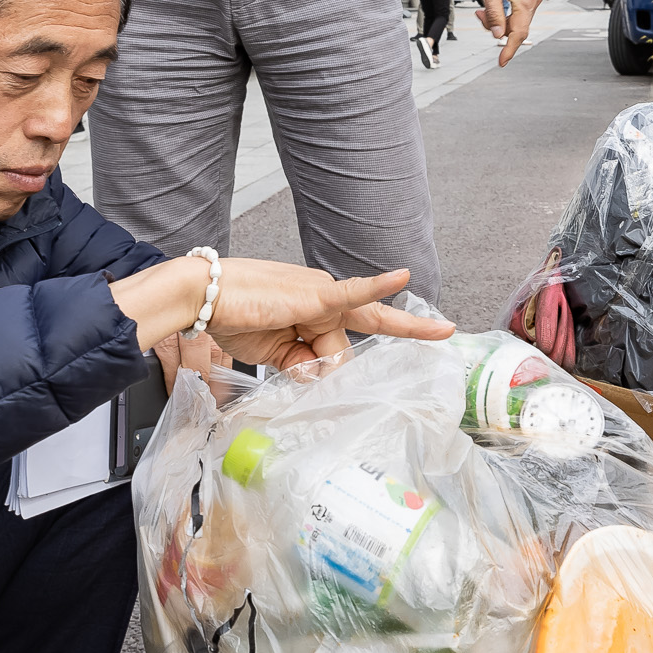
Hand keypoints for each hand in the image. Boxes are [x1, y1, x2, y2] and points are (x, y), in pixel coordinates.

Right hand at [106, 258, 452, 370]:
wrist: (204, 298)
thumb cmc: (233, 318)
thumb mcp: (274, 354)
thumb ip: (302, 364)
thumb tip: (321, 376)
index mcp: (316, 311)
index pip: (341, 345)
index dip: (335, 367)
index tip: (350, 369)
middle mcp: (326, 299)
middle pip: (359, 333)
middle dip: (407, 329)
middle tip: (448, 332)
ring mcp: (322, 294)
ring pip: (339, 342)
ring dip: (315, 360)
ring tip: (280, 346)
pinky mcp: (315, 295)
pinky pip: (352, 293)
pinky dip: (377, 287)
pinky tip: (401, 276)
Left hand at [475, 0, 544, 64]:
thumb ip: (493, 14)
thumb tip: (498, 34)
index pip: (519, 33)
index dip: (509, 49)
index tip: (502, 61)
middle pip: (517, 26)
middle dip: (497, 27)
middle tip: (479, 16)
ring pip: (517, 18)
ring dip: (500, 18)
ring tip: (484, 6)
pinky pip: (519, 9)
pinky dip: (506, 11)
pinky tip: (495, 2)